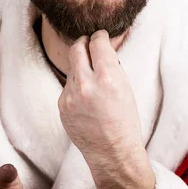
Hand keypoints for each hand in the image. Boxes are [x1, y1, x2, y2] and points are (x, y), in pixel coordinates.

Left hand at [57, 30, 143, 165]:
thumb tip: (101, 49)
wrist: (112, 152)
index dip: (100, 36)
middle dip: (83, 42)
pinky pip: (68, 86)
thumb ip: (111, 66)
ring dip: (81, 67)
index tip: (100, 36)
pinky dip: (76, 86)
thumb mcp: (125, 88)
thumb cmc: (125, 121)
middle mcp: (86, 84)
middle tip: (88, 43)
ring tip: (92, 78)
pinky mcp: (62, 105)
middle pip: (76, 48)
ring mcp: (70, 95)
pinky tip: (87, 99)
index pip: (97, 43)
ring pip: (72, 68)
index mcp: (107, 78)